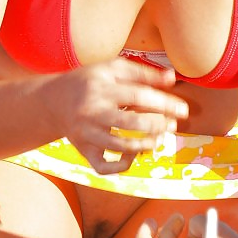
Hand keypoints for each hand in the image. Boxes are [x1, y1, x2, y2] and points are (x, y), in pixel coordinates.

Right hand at [58, 59, 188, 174]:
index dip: (165, 103)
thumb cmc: (90, 81)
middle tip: (172, 125)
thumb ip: (143, 73)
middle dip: (158, 126)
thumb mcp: (112, 69)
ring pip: (121, 147)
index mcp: (101, 88)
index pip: (139, 96)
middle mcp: (92, 112)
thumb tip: (172, 78)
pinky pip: (104, 167)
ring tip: (158, 138)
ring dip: (146, 145)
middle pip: (131, 124)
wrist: (53, 101)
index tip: (183, 110)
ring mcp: (87, 134)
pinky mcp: (83, 151)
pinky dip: (122, 166)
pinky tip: (134, 155)